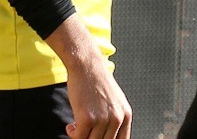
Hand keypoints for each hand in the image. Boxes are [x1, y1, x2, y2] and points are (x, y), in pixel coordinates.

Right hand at [46, 16, 131, 138]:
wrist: (85, 65)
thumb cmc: (95, 82)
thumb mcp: (113, 100)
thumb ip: (115, 117)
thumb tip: (107, 135)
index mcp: (125, 115)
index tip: (95, 137)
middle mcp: (117, 118)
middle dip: (92, 138)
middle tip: (83, 132)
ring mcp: (103, 119)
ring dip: (81, 137)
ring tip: (76, 128)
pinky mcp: (87, 117)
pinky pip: (79, 137)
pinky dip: (73, 134)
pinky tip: (70, 127)